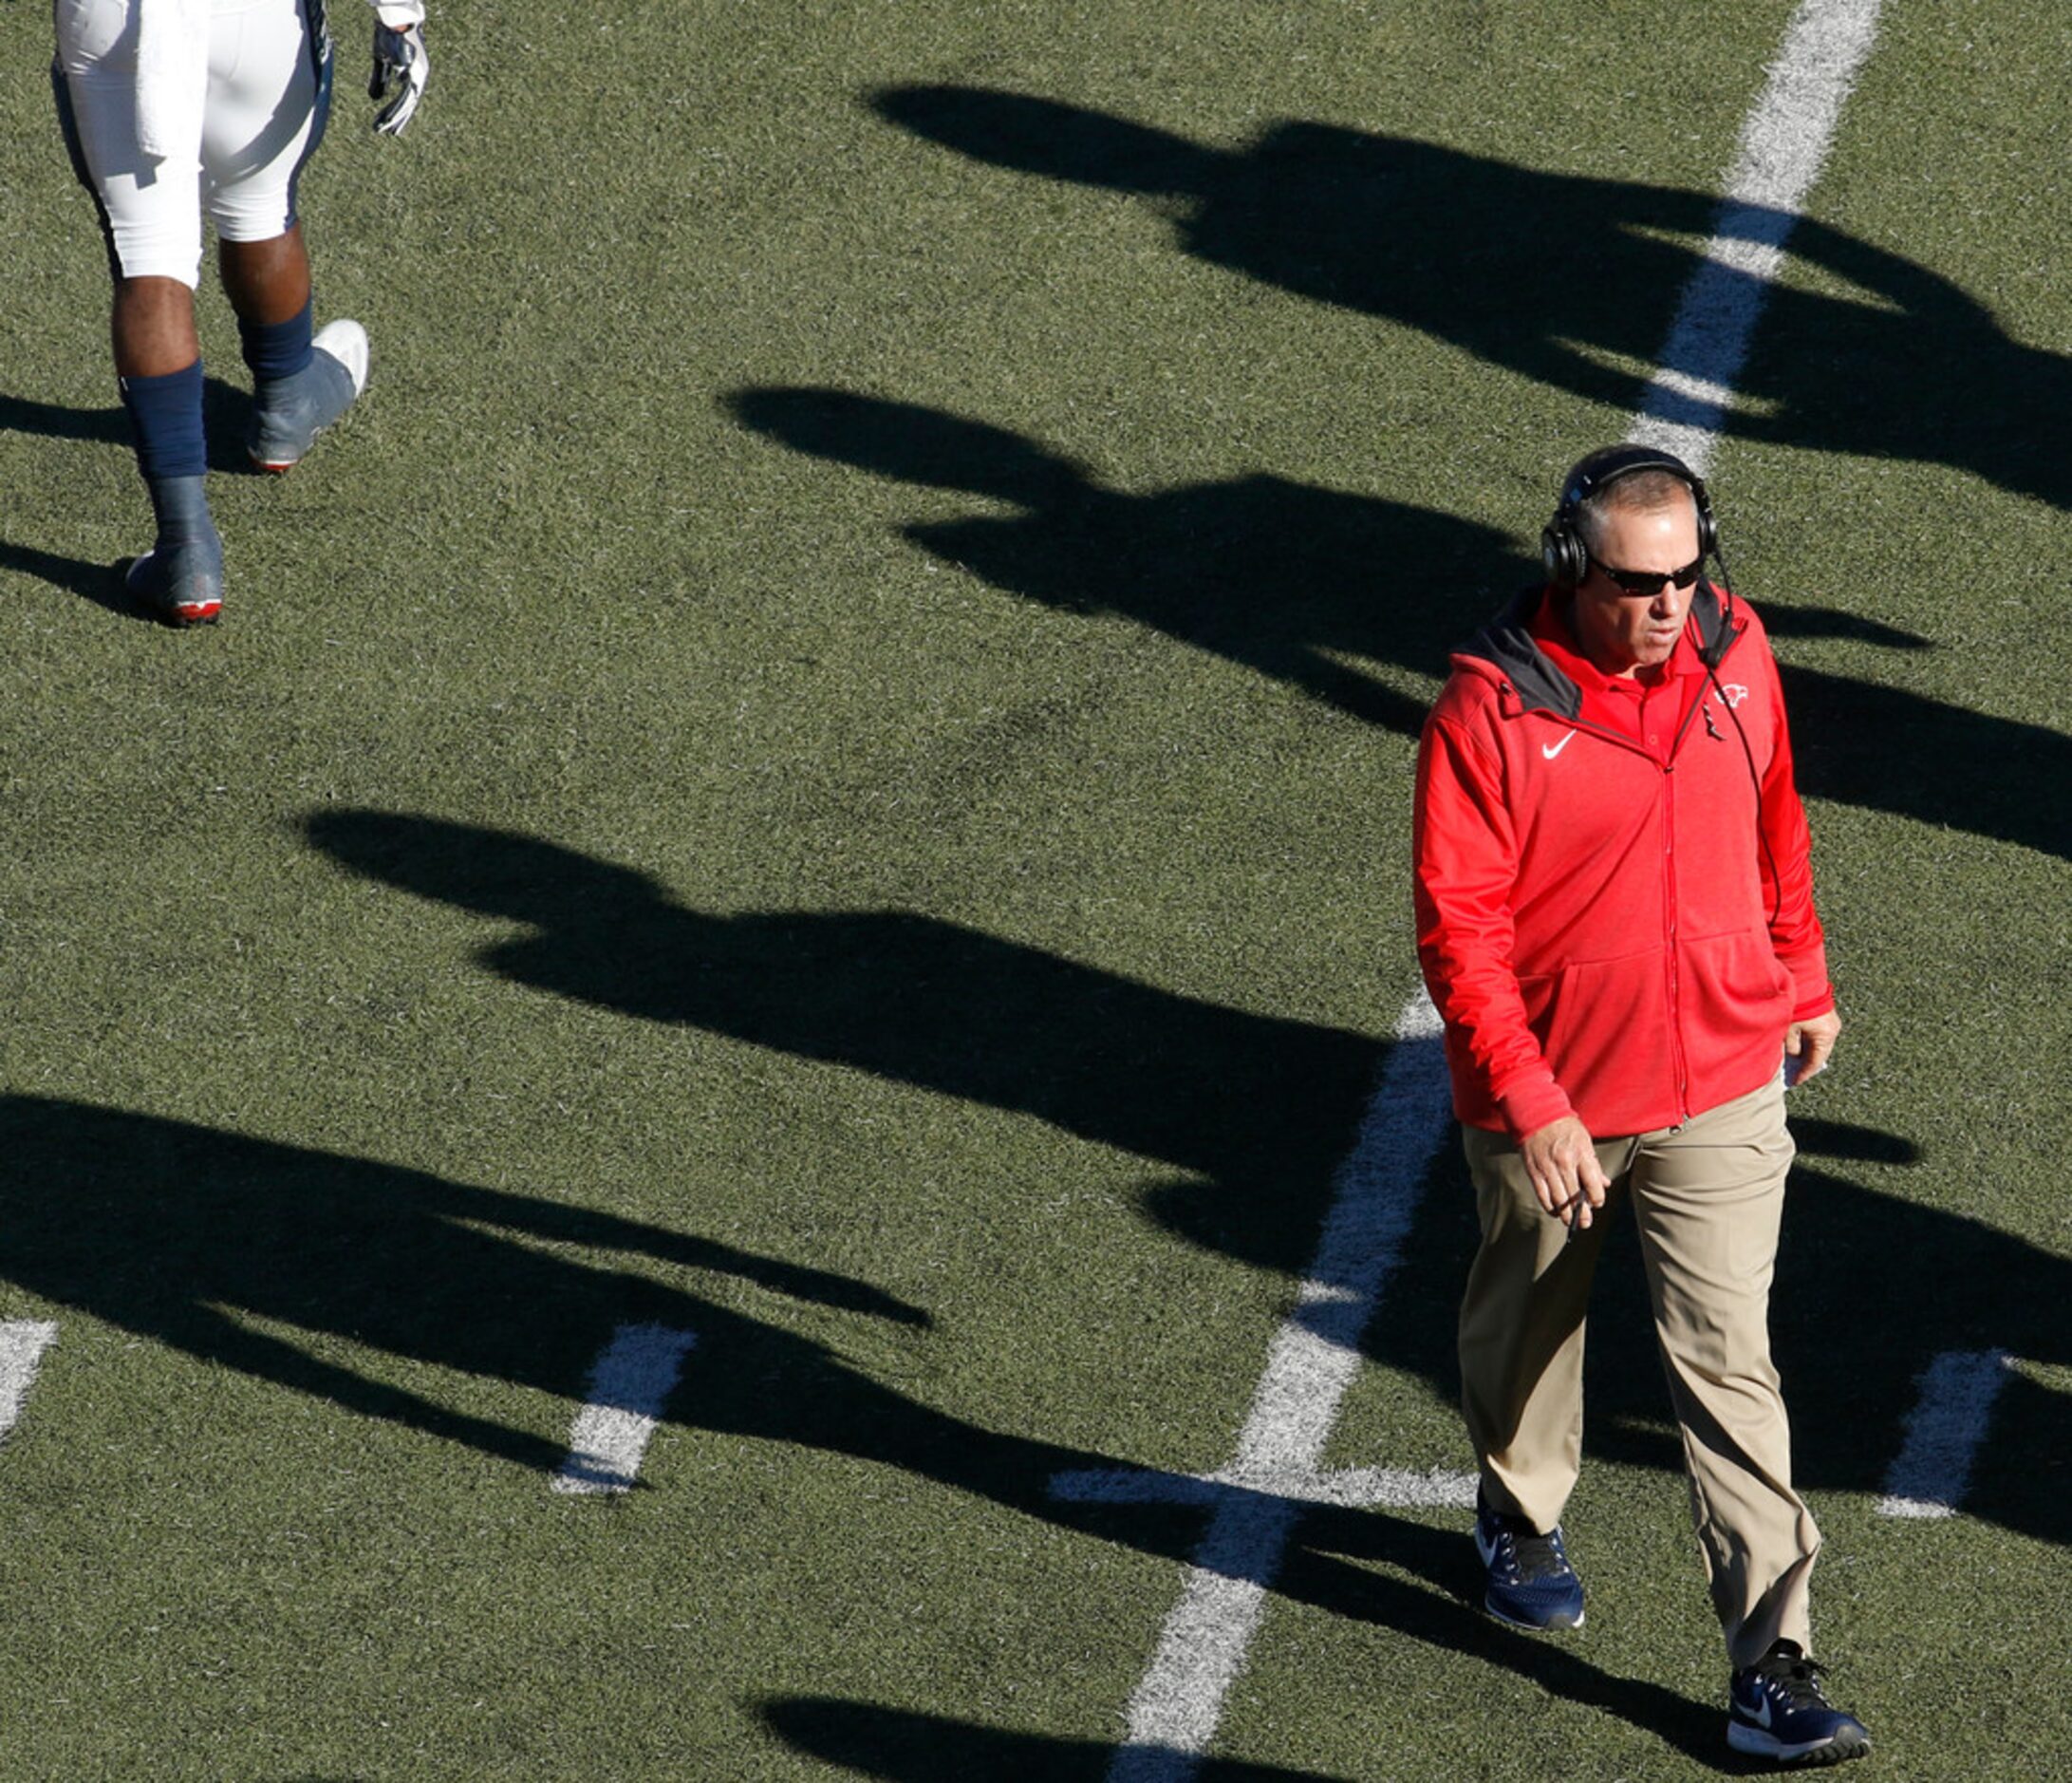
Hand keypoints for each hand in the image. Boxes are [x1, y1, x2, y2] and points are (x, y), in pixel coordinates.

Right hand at [370, 23, 427, 135]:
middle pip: (409, 103)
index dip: (399, 112)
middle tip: (391, 134)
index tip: (391, 124)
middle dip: (398, 119)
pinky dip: (397, 107)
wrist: (394, 19)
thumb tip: (374, 99)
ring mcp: (418, 74)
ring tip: (387, 129)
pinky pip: (406, 95)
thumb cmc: (389, 34)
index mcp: (412, 74)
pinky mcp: (414, 72)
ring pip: (407, 102)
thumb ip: (379, 80)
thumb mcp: (381, 60)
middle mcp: (418, 76)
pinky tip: (391, 117)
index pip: (406, 98)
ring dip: (396, 117)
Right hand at [1518, 1116, 1608, 1231]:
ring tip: (1570, 1221)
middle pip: (1575, 1197)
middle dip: (1582, 1213)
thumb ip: (1594, 1164)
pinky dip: (1549, 1207)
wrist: (1536, 1113)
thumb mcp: (1584, 1140)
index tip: (1597, 1202)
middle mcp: (1565, 1163)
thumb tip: (1604, 1183)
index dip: (1597, 1199)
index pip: (1593, 1185)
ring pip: (1559, 1200)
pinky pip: (1542, 1195)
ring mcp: (1548, 1168)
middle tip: (1585, 1223)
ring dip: (1565, 1215)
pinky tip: (1555, 1211)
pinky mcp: (1534, 1171)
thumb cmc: (1564, 1127)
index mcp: (1581, 1154)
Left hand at [1784, 1007, 1841, 1086]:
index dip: (1804, 1073)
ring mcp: (1832, 1023)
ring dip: (1807, 1052)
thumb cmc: (1797, 1004)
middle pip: (1819, 1054)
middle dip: (1806, 1063)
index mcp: (1826, 1036)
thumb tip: (1794, 1057)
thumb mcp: (1789, 1029)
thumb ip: (1791, 1047)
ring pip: (1819, 1044)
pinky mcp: (1827, 1017)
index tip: (1795, 1081)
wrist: (1804, 980)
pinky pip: (1818, 1035)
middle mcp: (1833, 1031)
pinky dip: (1809, 1042)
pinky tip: (1797, 1046)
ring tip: (1793, 1061)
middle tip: (1793, 1073)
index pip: (1815, 1062)